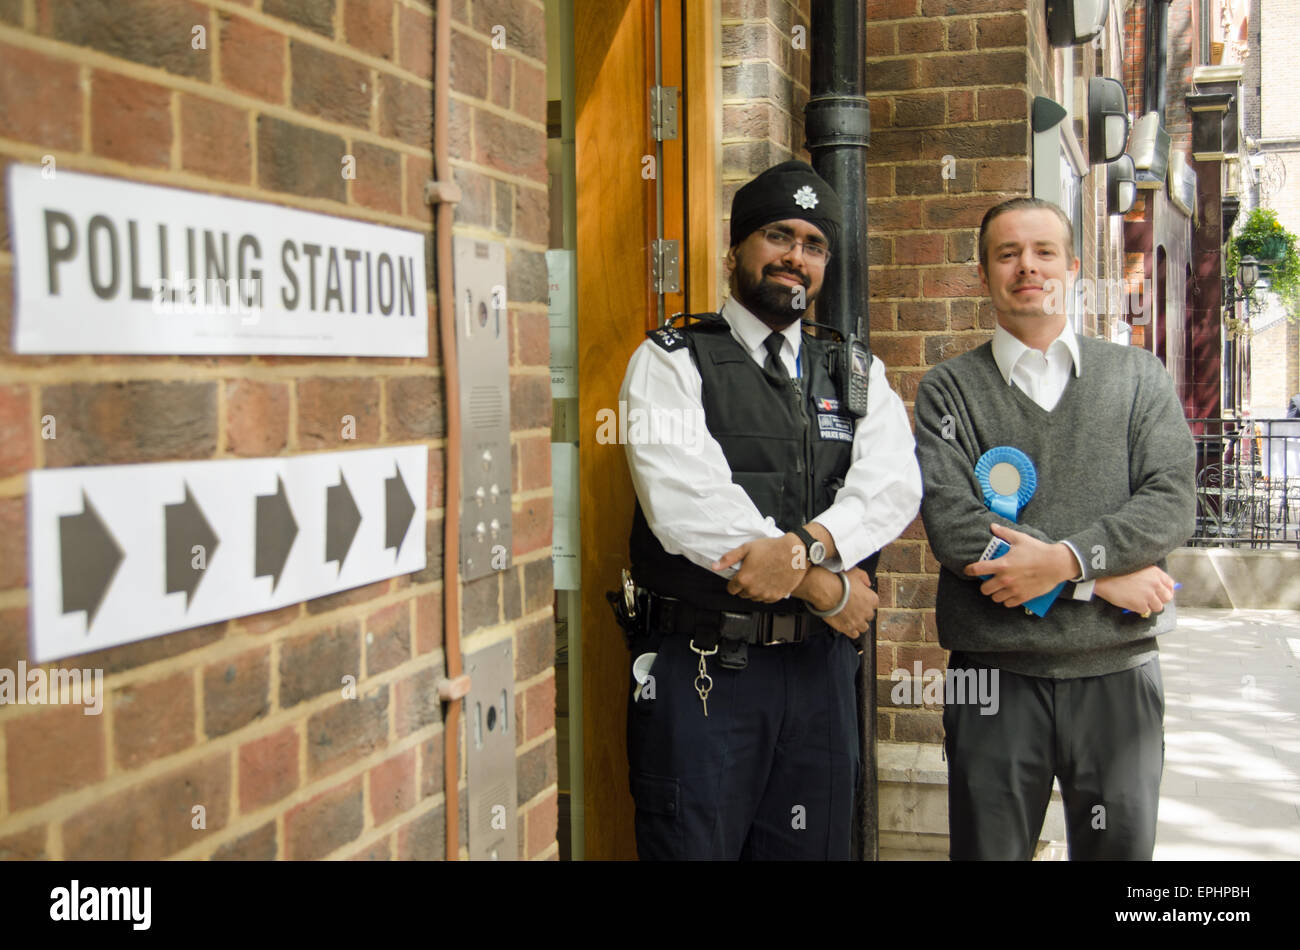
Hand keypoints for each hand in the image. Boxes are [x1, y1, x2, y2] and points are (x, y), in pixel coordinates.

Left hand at [713, 534, 805, 602]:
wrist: (794, 553)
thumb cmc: (772, 548)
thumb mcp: (746, 548)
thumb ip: (729, 559)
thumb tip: (715, 566)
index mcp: (744, 579)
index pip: (731, 589)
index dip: (734, 582)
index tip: (739, 576)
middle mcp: (754, 590)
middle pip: (742, 594)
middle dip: (744, 585)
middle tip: (752, 573)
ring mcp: (765, 595)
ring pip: (754, 597)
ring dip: (755, 589)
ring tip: (762, 575)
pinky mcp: (776, 596)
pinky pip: (766, 599)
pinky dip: (766, 592)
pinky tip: (770, 581)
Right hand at [827, 567, 878, 639]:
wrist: (826, 591)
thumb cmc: (840, 581)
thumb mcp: (856, 572)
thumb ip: (865, 578)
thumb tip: (867, 583)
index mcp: (872, 599)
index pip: (874, 604)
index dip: (867, 602)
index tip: (861, 601)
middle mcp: (867, 612)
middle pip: (869, 616)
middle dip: (863, 613)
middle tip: (854, 609)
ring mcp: (858, 621)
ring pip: (863, 627)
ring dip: (859, 623)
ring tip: (851, 619)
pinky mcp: (848, 628)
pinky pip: (854, 634)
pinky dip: (852, 631)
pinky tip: (847, 626)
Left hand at [962, 523, 1077, 608]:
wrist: (1057, 564)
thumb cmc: (1038, 550)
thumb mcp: (1020, 538)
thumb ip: (1004, 533)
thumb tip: (993, 526)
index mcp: (1002, 564)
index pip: (978, 569)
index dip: (969, 570)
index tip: (967, 570)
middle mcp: (1005, 579)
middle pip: (984, 589)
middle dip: (985, 585)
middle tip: (989, 581)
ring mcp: (1014, 589)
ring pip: (995, 598)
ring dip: (995, 593)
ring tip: (999, 588)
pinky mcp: (1023, 597)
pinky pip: (1008, 604)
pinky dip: (1007, 600)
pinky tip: (1009, 594)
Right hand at [1094, 566, 1175, 615]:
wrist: (1103, 578)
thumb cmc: (1117, 572)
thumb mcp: (1138, 569)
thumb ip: (1150, 577)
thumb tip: (1158, 588)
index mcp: (1155, 573)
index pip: (1170, 584)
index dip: (1167, 591)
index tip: (1162, 594)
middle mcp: (1155, 583)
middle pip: (1167, 597)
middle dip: (1160, 600)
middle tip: (1150, 600)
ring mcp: (1148, 595)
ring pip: (1158, 607)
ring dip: (1149, 606)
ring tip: (1139, 601)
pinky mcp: (1141, 604)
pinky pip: (1145, 611)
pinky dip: (1139, 609)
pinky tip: (1131, 602)